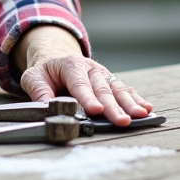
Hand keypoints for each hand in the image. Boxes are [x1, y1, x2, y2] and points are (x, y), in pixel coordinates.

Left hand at [13, 25, 155, 126]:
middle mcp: (91, 69)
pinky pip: (125, 90)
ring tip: (141, 115)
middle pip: (103, 90)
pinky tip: (147, 108)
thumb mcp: (33, 77)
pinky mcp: (111, 82)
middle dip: (113, 107)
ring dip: (130, 103)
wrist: (57, 58)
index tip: (95, 111)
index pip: (80, 84)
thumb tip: (47, 107)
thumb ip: (39, 92)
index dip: (88, 98)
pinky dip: (136, 98)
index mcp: (71, 66)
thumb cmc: (46, 72)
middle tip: (122, 121)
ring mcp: (104, 75)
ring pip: (118, 89)